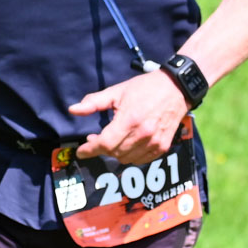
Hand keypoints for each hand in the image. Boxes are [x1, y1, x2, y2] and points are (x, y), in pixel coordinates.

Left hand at [68, 70, 187, 164]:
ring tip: (112, 140)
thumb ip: (93, 102)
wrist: (175, 88)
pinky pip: (141, 160)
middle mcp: (142, 134)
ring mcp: (154, 143)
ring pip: (126, 159)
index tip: (80, 151)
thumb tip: (72, 110)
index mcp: (129, 120)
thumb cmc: (144, 88)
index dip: (90, 150)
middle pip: (114, 153)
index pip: (105, 144)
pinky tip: (127, 144)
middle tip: (95, 138)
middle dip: (101, 148)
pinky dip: (130, 156)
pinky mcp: (163, 147)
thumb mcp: (116, 91)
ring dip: (115, 153)